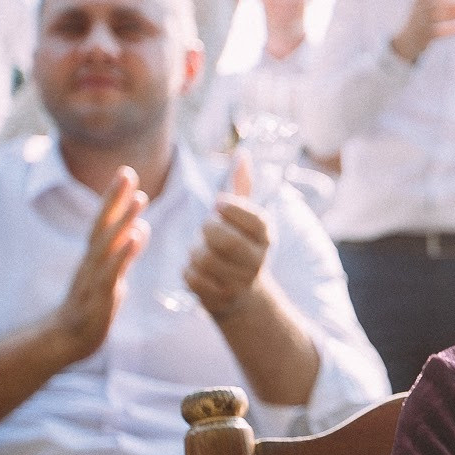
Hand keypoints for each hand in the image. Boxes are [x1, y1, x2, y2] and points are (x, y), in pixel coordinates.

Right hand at [51, 168, 147, 359]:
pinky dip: (122, 253)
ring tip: (139, 198)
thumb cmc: (90, 306)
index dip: (115, 198)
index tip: (126, 173)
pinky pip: (111, 271)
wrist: (67, 339)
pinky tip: (134, 237)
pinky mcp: (99, 295)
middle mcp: (92, 261)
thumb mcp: (112, 275)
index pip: (104, 222)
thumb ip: (125, 253)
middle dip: (115, 198)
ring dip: (123, 219)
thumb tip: (139, 229)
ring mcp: (93, 277)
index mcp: (95, 256)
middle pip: (102, 224)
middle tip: (128, 172)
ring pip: (108, 244)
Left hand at [184, 151, 272, 317]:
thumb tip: (242, 154)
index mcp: (265, 235)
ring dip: (195, 252)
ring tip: (203, 251)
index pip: (252, 217)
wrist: (242, 294)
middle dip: (207, 230)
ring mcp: (240, 282)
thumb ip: (241, 187)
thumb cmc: (238, 244)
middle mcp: (257, 259)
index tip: (219, 205)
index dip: (231, 208)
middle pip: (224, 238)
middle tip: (207, 230)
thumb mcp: (244, 218)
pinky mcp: (220, 299)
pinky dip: (189, 271)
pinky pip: (192, 277)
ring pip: (204, 258)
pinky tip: (199, 271)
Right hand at [388, 0, 454, 62]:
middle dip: (450, 3)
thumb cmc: (420, 15)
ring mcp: (421, 21)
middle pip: (436, 2)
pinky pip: (438, 31)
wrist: (406, 41)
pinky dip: (450, 29)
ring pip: (437, 15)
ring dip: (451, 15)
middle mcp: (419, 8)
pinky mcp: (424, 35)